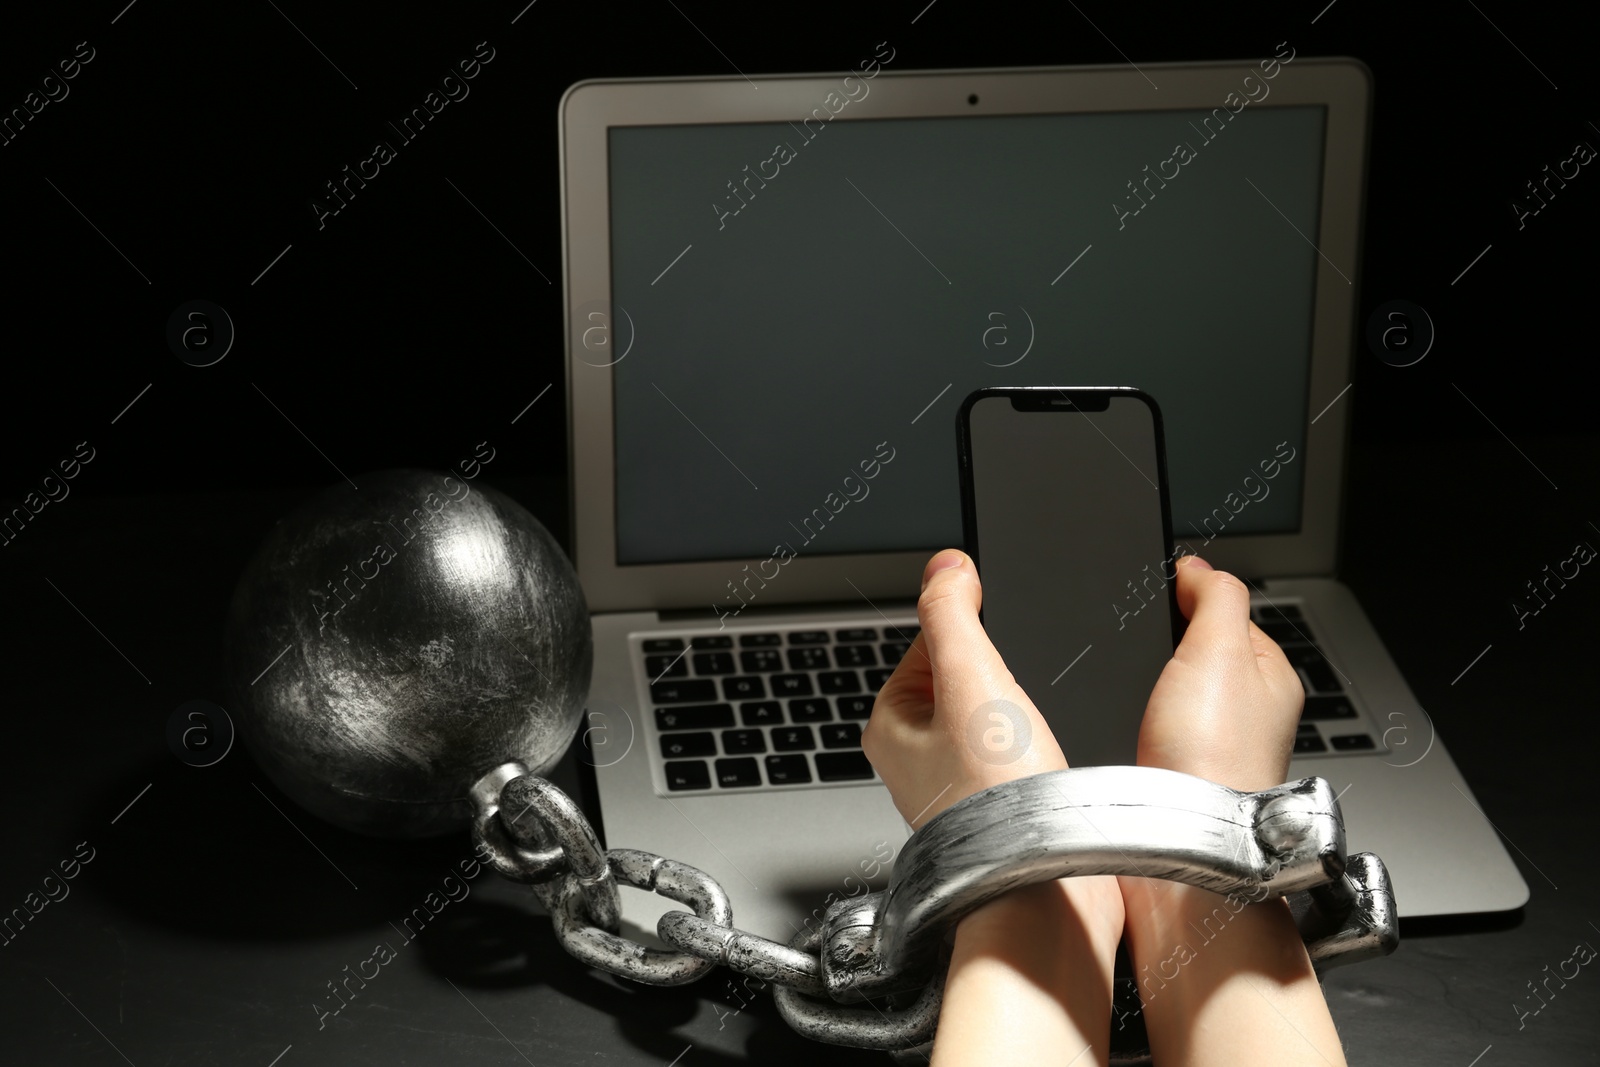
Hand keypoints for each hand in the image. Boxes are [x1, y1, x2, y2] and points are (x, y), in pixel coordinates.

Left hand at [866, 549, 1124, 1066]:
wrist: (1041, 882)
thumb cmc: (997, 798)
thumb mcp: (971, 677)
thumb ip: (952, 611)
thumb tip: (946, 565)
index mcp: (888, 722)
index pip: (928, 640)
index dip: (973, 632)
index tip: (1000, 648)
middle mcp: (912, 756)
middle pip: (966, 676)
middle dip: (1003, 677)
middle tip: (1019, 706)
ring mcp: (954, 784)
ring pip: (995, 715)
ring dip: (1024, 715)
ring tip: (1034, 741)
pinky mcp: (995, 806)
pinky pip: (1018, 754)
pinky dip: (1038, 749)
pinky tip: (1049, 764)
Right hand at [1137, 554, 1304, 791]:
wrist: (1187, 833)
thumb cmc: (1216, 754)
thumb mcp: (1219, 649)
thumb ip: (1216, 596)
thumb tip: (1199, 566)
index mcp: (1272, 676)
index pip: (1230, 614)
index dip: (1192, 600)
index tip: (1162, 598)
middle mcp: (1251, 711)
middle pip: (1200, 652)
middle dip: (1169, 649)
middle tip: (1154, 659)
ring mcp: (1217, 742)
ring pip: (1176, 692)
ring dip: (1153, 690)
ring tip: (1146, 698)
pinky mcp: (1183, 769)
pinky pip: (1159, 725)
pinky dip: (1143, 721)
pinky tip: (1137, 728)